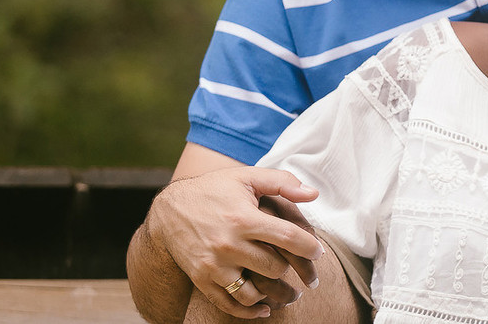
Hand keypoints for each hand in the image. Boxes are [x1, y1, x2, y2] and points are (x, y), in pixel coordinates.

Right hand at [147, 167, 324, 318]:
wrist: (169, 210)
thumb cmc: (214, 190)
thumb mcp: (247, 177)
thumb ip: (282, 182)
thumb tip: (313, 194)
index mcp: (243, 218)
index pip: (286, 237)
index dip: (309, 247)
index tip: (319, 252)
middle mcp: (228, 244)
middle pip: (273, 267)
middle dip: (292, 268)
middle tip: (305, 270)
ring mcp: (213, 265)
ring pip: (253, 290)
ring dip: (274, 293)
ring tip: (289, 291)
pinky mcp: (201, 279)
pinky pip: (228, 304)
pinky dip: (249, 311)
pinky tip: (264, 307)